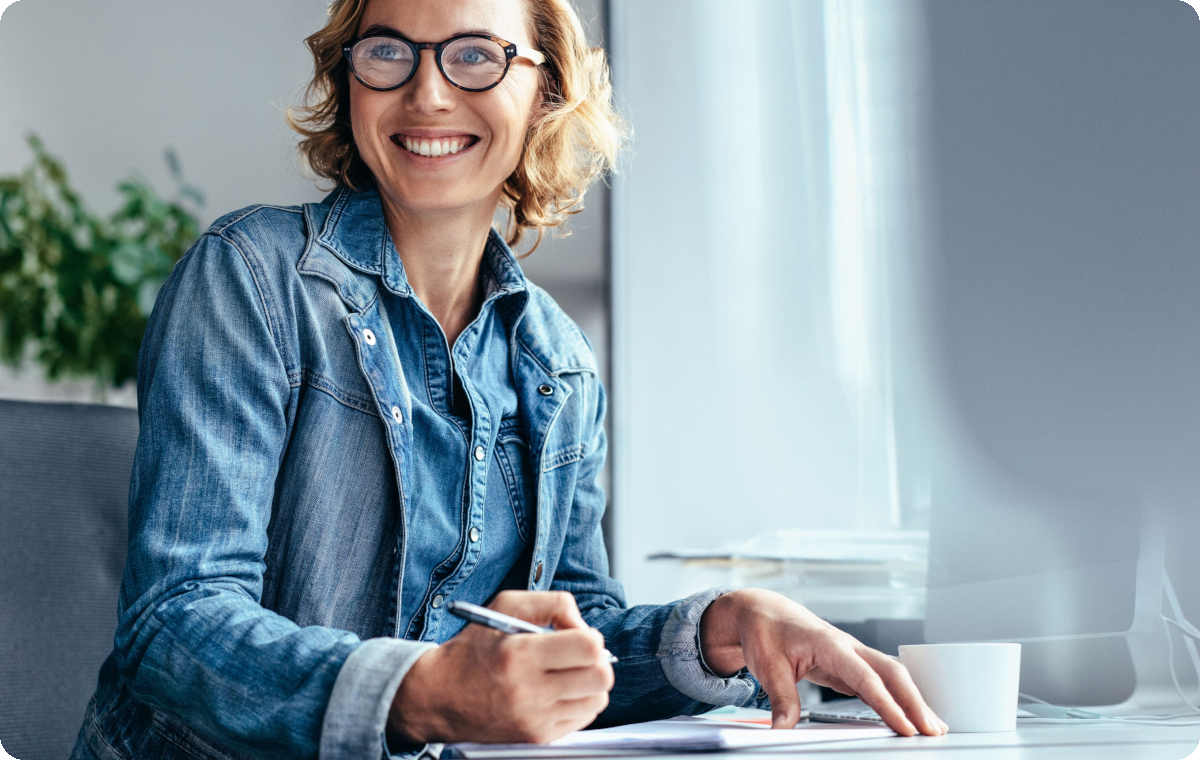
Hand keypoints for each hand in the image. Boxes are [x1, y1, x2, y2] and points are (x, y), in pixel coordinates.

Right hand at [387, 590, 614, 744]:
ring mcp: (535, 719)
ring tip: (569, 673)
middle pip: (601, 677)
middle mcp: (529, 691)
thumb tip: (583, 625)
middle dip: (598, 661)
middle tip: (580, 655)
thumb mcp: (504, 605)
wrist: (438, 696)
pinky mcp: (537, 737)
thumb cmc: (472, 648)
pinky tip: (559, 691)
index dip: (590, 636)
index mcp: (520, 654)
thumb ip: (552, 604)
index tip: (576, 635)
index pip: (589, 647)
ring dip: (591, 683)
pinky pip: (582, 718)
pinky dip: (579, 702)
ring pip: (597, 700)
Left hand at [699, 588, 947, 735]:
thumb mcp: (767, 665)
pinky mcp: (849, 665)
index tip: (906, 727)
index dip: (888, 704)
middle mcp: (847, 647)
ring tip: (933, 728)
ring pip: (891, 676)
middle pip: (892, 672)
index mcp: (829, 644)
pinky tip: (906, 716)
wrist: (762, 611)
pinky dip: (896, 698)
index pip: (866, 678)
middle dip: (915, 702)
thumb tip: (784, 729)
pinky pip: (879, 681)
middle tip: (933, 730)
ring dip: (912, 700)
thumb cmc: (766, 632)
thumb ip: (781, 698)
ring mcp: (851, 655)